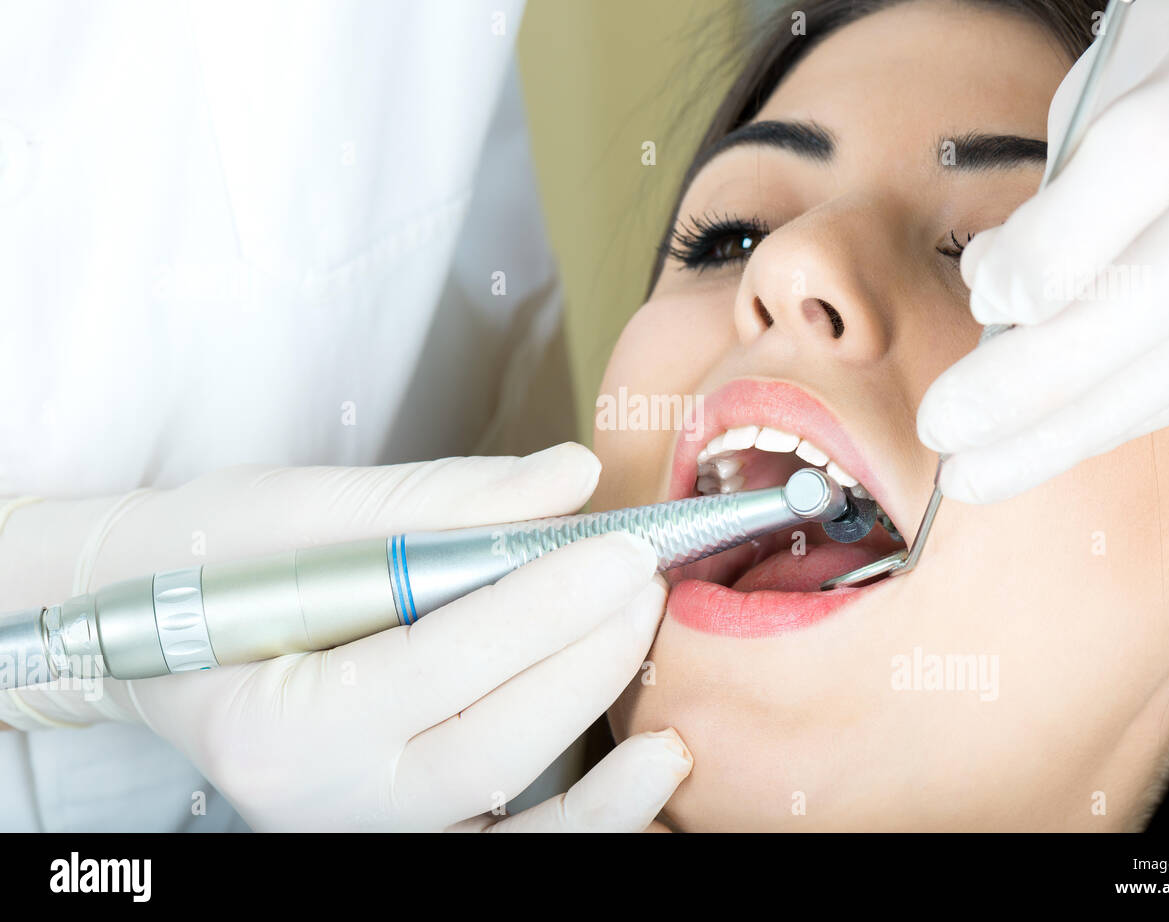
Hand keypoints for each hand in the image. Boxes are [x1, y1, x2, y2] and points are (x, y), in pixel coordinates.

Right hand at [1, 444, 690, 829]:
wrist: (149, 627)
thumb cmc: (211, 560)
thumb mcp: (299, 510)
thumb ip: (442, 500)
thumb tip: (570, 478)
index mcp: (271, 719)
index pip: (433, 663)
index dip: (540, 603)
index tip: (618, 544)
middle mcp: (316, 800)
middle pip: (490, 745)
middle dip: (584, 654)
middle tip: (642, 575)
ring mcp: (361, 830)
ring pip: (511, 814)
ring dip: (602, 745)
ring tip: (653, 656)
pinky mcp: (401, 830)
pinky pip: (512, 840)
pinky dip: (587, 813)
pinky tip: (649, 767)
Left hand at [916, 1, 1168, 502]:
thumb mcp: (1124, 79)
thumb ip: (1063, 180)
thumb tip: (997, 294)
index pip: (1135, 172)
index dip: (1047, 252)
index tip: (987, 299)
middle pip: (1139, 304)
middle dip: (1022, 385)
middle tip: (942, 428)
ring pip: (1164, 375)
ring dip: (1053, 438)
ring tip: (971, 474)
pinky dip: (1105, 423)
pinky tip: (1041, 447)